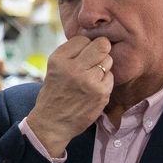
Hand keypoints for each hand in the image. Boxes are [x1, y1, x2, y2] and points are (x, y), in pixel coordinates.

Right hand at [25, 35, 113, 156]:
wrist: (52, 123)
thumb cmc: (53, 95)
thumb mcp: (53, 69)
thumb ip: (70, 55)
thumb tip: (92, 42)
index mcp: (58, 60)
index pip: (83, 39)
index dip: (85, 46)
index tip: (82, 55)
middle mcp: (73, 68)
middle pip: (101, 45)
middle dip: (100, 50)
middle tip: (95, 59)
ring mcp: (88, 80)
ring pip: (108, 60)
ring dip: (102, 66)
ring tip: (91, 77)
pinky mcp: (101, 92)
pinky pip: (110, 77)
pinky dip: (104, 81)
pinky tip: (93, 89)